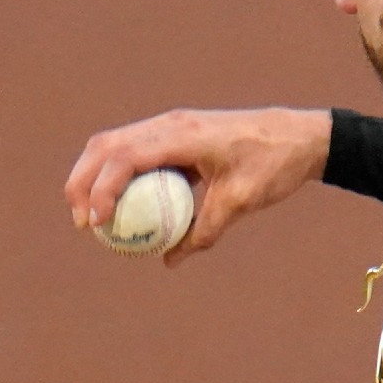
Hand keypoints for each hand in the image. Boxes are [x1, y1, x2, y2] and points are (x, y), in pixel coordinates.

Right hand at [64, 108, 331, 266]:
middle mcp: (171, 124)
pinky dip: (118, 175)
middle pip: (106, 146)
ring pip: (115, 145)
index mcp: (184, 134)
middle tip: (81, 223)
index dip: (102, 188)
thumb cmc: (273, 164)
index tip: (95, 223)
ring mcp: (172, 126)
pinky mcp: (177, 135)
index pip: (126, 156)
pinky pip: (136, 151)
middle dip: (82, 182)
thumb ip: (205, 231)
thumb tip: (170, 259)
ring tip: (90, 217)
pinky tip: (121, 207)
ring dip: (95, 176)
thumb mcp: (241, 201)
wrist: (300, 137)